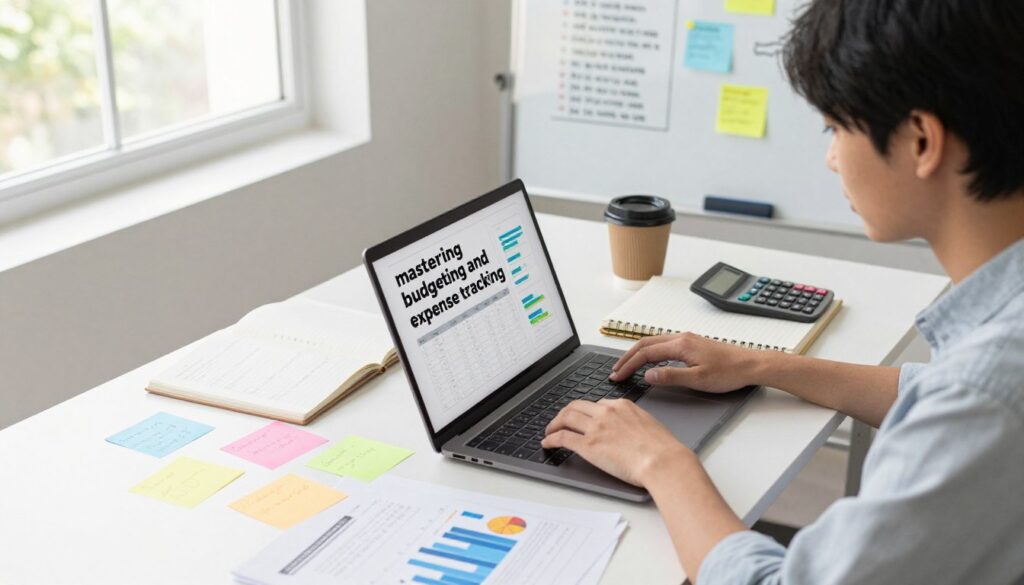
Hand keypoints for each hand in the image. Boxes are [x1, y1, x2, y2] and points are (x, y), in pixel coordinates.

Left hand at [541, 398, 694, 486]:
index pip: (597, 404)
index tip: (583, 418)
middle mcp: (606, 412)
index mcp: (622, 405)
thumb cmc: (663, 448)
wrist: (662, 460)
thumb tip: (629, 429)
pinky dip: (551, 439)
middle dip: (565, 413)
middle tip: (560, 421)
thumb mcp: (649, 424)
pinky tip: (547, 443)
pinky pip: (562, 437)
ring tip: (549, 431)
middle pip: (577, 406)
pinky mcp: (588, 445)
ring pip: (566, 418)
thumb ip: (634, 422)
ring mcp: (596, 428)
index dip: (587, 412)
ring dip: (554, 424)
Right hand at [609, 332, 763, 392]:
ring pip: (653, 342)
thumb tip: (647, 375)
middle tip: (615, 370)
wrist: (751, 364)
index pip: (645, 353)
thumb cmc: (729, 372)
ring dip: (637, 353)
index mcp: (680, 345)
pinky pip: (663, 343)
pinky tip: (649, 360)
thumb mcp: (698, 380)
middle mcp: (681, 338)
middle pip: (645, 343)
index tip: (617, 376)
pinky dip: (649, 351)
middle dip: (627, 357)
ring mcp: (687, 339)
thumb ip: (670, 376)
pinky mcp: (692, 343)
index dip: (628, 365)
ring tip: (627, 365)